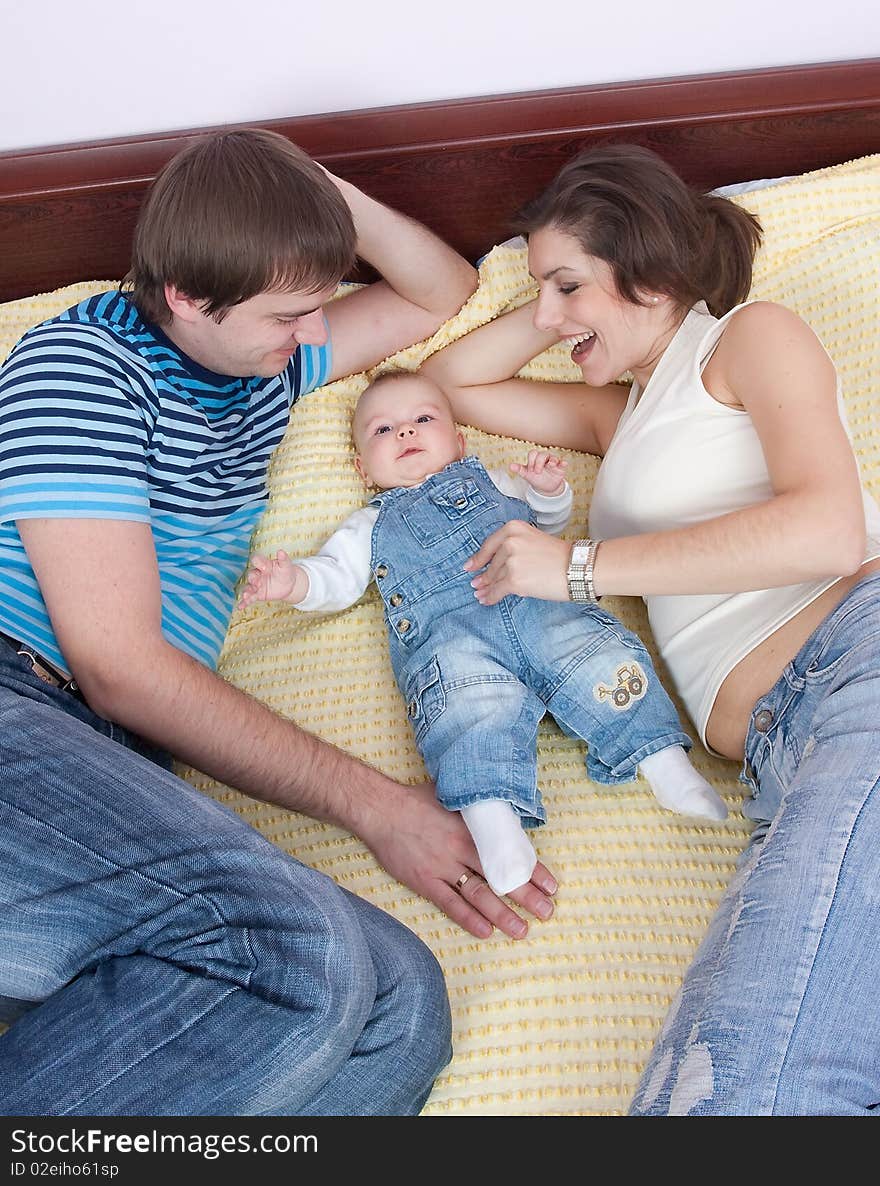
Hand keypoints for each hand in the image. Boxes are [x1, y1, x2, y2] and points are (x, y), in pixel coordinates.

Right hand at [238, 550, 302, 607]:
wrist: (289, 585)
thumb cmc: (286, 572)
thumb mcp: (286, 566)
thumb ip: (283, 559)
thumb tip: (281, 551)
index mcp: (264, 564)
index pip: (257, 561)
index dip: (258, 563)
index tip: (265, 567)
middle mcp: (258, 574)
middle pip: (251, 574)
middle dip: (253, 578)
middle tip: (258, 582)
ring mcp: (257, 584)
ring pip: (248, 587)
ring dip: (246, 591)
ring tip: (245, 595)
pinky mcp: (258, 594)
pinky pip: (250, 598)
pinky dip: (244, 602)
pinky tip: (240, 607)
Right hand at [361, 783, 557, 940]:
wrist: (380, 810)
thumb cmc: (416, 800)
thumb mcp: (453, 796)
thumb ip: (477, 807)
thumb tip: (502, 807)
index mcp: (470, 829)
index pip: (509, 853)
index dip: (531, 870)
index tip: (551, 885)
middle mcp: (459, 850)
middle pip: (499, 877)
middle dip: (525, 897)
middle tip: (546, 912)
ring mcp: (441, 868)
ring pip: (478, 895)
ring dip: (502, 914)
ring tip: (521, 930)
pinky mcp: (424, 882)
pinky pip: (449, 904)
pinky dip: (468, 918)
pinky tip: (485, 931)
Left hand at [463, 520, 569, 604]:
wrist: (578, 568)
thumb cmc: (561, 557)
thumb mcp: (534, 541)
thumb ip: (514, 549)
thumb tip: (492, 567)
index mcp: (513, 528)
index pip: (489, 545)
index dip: (478, 558)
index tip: (470, 566)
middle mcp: (510, 542)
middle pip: (492, 564)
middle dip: (484, 576)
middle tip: (477, 584)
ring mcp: (511, 561)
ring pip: (493, 578)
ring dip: (486, 588)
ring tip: (481, 594)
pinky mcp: (514, 580)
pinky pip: (497, 591)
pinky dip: (491, 597)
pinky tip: (487, 600)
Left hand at [509, 450, 567, 495]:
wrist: (546, 488)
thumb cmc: (536, 478)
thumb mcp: (527, 475)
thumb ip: (520, 470)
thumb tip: (510, 466)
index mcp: (535, 459)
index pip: (533, 453)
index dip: (531, 460)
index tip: (530, 470)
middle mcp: (544, 459)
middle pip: (542, 454)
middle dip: (539, 462)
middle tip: (537, 472)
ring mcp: (552, 462)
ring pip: (553, 457)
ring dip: (552, 460)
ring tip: (550, 465)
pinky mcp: (560, 467)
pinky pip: (562, 462)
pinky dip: (563, 462)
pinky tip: (563, 463)